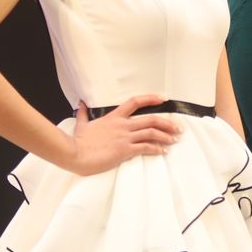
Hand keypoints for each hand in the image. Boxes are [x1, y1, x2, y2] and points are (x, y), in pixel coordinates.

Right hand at [66, 96, 180, 174]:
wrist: (74, 153)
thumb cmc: (78, 142)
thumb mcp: (81, 124)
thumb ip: (83, 114)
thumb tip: (80, 104)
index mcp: (113, 117)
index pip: (135, 102)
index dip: (151, 98)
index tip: (163, 98)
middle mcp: (122, 125)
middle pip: (150, 119)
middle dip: (167, 123)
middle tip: (177, 127)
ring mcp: (124, 137)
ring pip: (151, 132)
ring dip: (165, 136)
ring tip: (173, 140)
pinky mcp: (125, 150)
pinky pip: (146, 148)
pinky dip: (157, 149)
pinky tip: (162, 151)